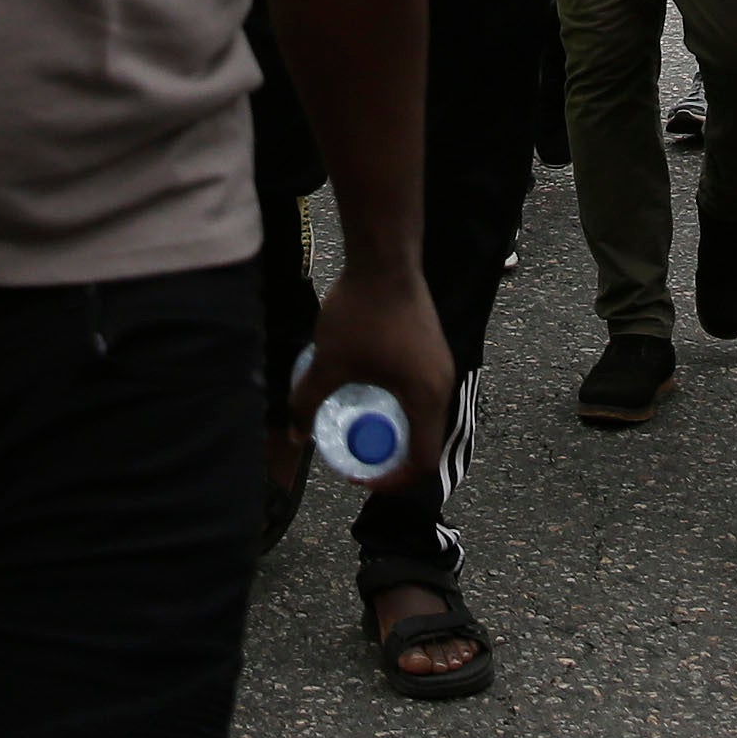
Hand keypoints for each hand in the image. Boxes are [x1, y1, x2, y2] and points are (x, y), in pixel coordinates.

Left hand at [297, 252, 459, 493]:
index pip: (421, 460)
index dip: (391, 478)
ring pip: (423, 415)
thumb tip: (294, 433)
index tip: (361, 475)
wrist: (384, 258)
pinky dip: (399, 406)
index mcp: (426, 397)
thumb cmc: (361, 313)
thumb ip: (308, 401)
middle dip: (391, 456)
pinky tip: (369, 393)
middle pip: (424, 441)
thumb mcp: (329, 362)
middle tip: (358, 456)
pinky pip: (421, 393)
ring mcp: (440, 365)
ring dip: (395, 429)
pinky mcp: (432, 349)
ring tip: (360, 426)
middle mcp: (442, 385)